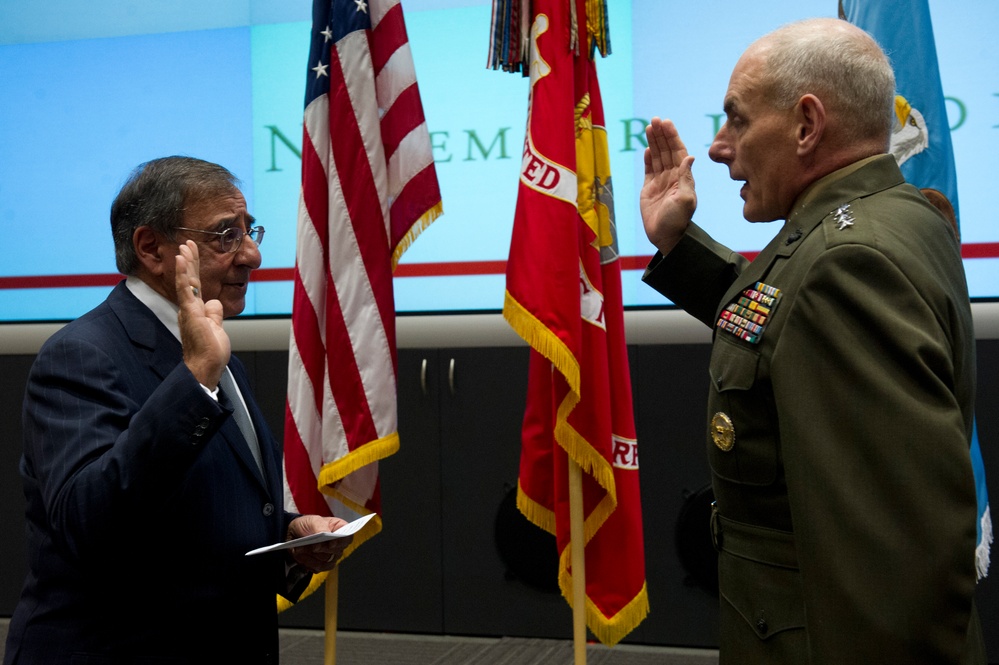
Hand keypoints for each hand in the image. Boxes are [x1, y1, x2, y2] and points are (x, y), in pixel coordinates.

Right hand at [175, 240, 229, 387]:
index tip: (191, 252)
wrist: (206, 368)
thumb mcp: (216, 328)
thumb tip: (215, 301)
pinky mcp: (190, 313)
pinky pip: (186, 290)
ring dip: (185, 263)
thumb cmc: (210, 353)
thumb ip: (214, 314)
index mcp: (196, 311)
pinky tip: (182, 260)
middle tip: (187, 242)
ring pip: (186, 281)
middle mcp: (189, 308)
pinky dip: (183, 273)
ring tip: (184, 246)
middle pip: (189, 279)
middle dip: (188, 260)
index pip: (194, 284)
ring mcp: (189, 310)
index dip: (193, 268)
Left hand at [287, 515, 351, 572]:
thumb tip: (326, 535)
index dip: (341, 541)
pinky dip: (308, 562)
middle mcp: (338, 544)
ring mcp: (331, 555)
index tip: (331, 543)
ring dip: (312, 556)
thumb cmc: (307, 524)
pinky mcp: (322, 564)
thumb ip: (320, 527)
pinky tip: (301, 555)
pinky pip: (319, 568)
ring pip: (327, 561)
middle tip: (312, 545)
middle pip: (337, 552)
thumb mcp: (313, 521)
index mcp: (340, 529)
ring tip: (300, 549)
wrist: (293, 534)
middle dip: (322, 549)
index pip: (348, 537)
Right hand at [640, 117, 696, 254]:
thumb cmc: (678, 220)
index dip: (672, 137)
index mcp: (683, 177)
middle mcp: (673, 176)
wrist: (665, 236)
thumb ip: (686, 178)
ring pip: (658, 157)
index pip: (678, 151)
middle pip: (667, 150)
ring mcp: (661, 181)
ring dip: (654, 142)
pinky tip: (647, 147)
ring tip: (649, 127)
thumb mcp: (685, 199)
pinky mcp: (649, 188)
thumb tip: (690, 157)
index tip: (667, 123)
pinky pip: (649, 169)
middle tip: (655, 120)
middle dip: (662, 135)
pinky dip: (648, 158)